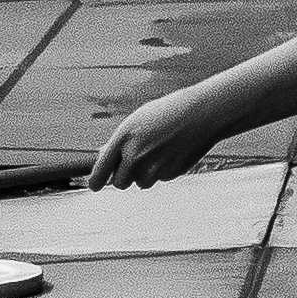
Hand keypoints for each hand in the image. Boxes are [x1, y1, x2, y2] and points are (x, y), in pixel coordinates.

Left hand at [88, 83, 229, 189]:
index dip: (96, 181)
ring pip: (140, 183)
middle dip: (123, 177)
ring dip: (144, 174)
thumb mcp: (138, 121)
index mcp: (123, 137)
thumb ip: (120, 142)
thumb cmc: (168, 112)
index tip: (95, 185)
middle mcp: (135, 155)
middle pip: (119, 183)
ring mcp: (152, 167)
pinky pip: (159, 179)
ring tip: (157, 151)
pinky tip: (171, 151)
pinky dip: (162, 170)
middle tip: (132, 164)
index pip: (101, 170)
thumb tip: (103, 157)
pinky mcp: (168, 174)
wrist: (201, 113)